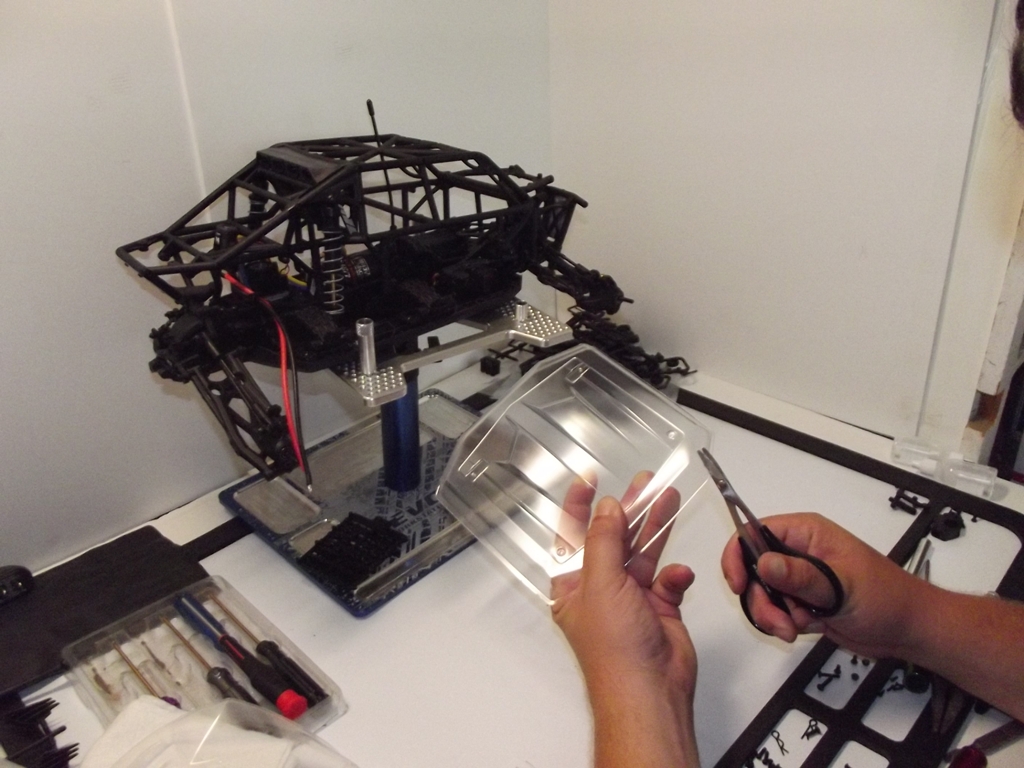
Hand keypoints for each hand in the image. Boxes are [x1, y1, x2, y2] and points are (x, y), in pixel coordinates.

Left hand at [552, 472, 698, 767]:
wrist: (650, 690)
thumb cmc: (614, 651)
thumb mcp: (601, 584)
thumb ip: (604, 541)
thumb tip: (606, 509)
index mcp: (573, 584)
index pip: (571, 536)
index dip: (578, 505)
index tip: (588, 479)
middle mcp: (600, 588)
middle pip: (613, 538)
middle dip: (629, 510)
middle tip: (644, 483)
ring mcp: (630, 597)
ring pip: (643, 552)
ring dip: (655, 527)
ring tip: (668, 497)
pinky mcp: (659, 607)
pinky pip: (668, 579)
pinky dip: (675, 574)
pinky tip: (678, 574)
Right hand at [720, 512, 927, 658]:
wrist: (908, 630)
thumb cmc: (885, 598)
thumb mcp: (841, 586)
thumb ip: (801, 576)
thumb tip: (763, 562)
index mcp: (807, 533)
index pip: (754, 532)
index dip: (738, 555)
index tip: (738, 585)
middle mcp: (798, 551)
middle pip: (753, 568)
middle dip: (759, 597)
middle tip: (779, 622)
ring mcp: (800, 578)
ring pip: (762, 592)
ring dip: (771, 615)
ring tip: (793, 630)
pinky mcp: (803, 601)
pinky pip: (776, 609)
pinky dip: (783, 623)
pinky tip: (804, 630)